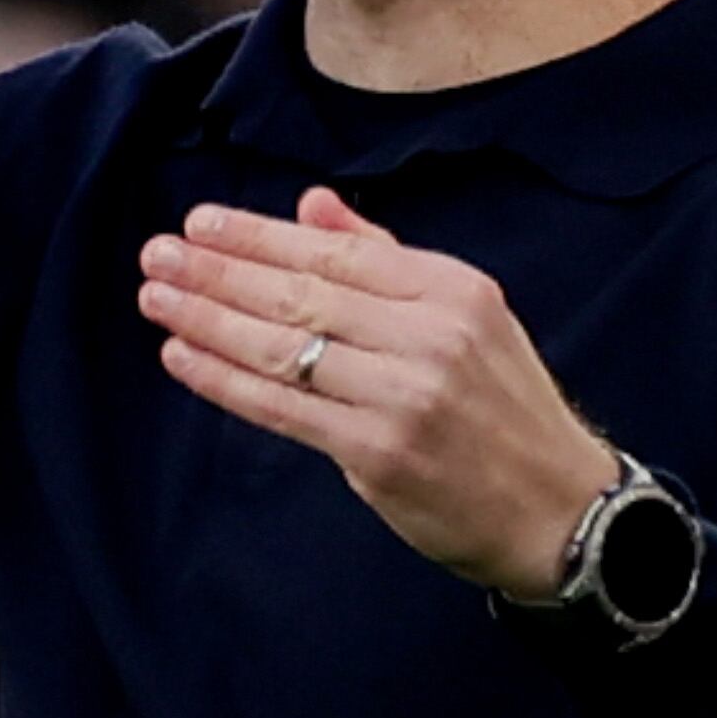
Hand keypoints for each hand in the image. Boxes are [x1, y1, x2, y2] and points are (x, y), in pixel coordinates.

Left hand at [138, 188, 618, 597]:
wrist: (560, 509)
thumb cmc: (505, 411)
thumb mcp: (467, 317)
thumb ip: (388, 260)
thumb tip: (313, 208)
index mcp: (454, 290)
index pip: (338, 254)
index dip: (262, 237)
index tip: (202, 224)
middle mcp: (431, 336)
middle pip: (303, 294)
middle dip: (220, 272)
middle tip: (156, 253)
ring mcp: (405, 396)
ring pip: (285, 348)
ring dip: (209, 320)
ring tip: (157, 299)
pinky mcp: (380, 454)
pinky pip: (284, 409)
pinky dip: (226, 381)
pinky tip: (182, 358)